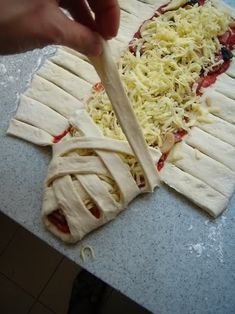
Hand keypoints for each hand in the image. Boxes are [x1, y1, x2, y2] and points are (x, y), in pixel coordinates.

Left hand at [0, 0, 119, 54]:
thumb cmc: (7, 19)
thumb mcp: (49, 29)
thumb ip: (79, 37)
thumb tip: (98, 48)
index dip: (110, 11)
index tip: (110, 36)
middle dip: (98, 16)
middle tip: (102, 41)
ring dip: (84, 20)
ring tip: (89, 43)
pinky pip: (59, 2)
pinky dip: (69, 19)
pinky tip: (73, 35)